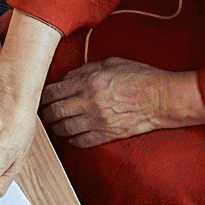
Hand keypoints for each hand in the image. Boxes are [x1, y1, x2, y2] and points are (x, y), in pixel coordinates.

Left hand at [39, 60, 204, 146]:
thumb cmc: (140, 77)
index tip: (41, 99)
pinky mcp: (107, 134)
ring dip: (57, 128)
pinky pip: (81, 141)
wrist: (162, 98)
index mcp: (89, 81)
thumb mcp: (112, 63)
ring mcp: (98, 120)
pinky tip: (73, 136)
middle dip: (46, 114)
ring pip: (64, 129)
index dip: (43, 97)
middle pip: (55, 112)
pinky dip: (73, 140)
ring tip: (57, 125)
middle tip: (45, 114)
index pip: (53, 92)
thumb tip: (67, 77)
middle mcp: (90, 101)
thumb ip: (86, 69)